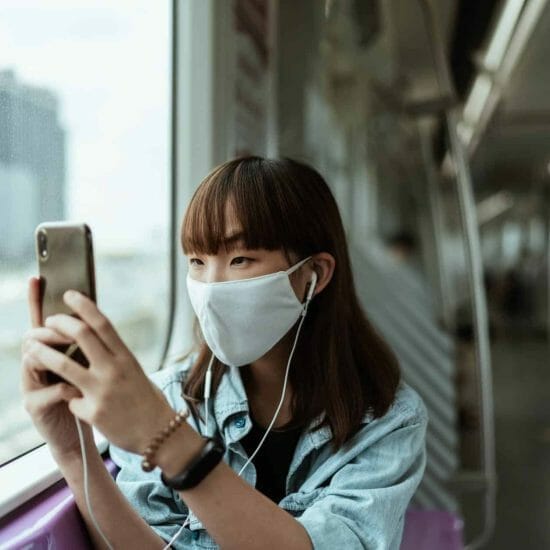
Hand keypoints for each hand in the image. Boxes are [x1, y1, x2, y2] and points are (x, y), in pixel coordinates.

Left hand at [24, 289, 175, 453]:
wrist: (157, 434)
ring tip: (32, 349)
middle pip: (82, 335)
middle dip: (59, 323)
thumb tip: (92, 340)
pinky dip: (70, 399)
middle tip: (47, 321)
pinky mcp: (92, 412)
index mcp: (126, 357)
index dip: (84, 306)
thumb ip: (113, 357)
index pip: (102, 324)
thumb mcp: (134, 372)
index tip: (69, 295)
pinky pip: (70, 399)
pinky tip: (75, 405)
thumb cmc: (146, 401)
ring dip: (43, 353)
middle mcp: (114, 369)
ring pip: (63, 364)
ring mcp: (102, 390)